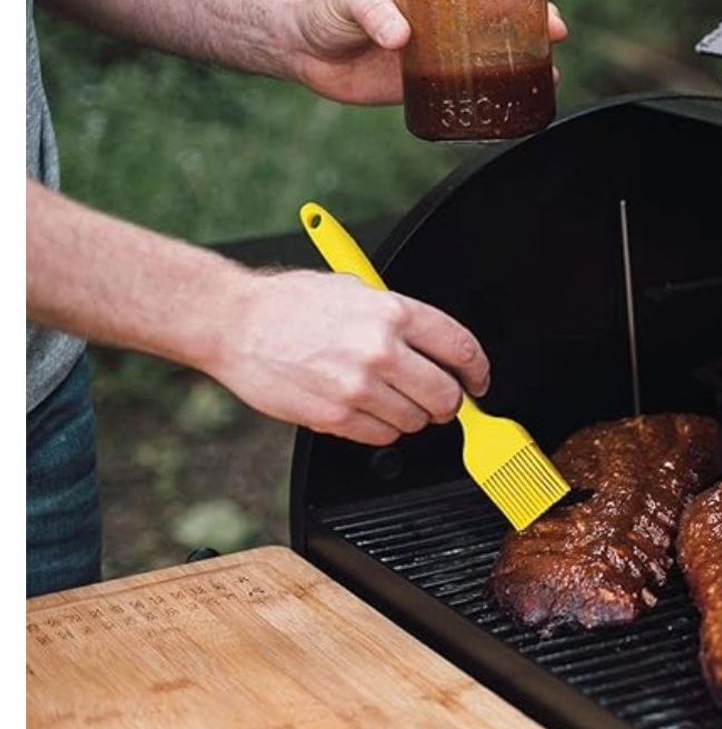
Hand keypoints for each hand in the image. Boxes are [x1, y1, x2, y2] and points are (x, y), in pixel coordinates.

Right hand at [207, 268, 490, 445]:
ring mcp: (358, 387)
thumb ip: (401, 319)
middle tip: (436, 397)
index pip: (461, 349)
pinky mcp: (335, 417)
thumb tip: (438, 347)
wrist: (236, 323)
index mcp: (393, 313)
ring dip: (410, 415)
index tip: (477, 381)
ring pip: (415, 421)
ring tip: (385, 395)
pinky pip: (382, 437)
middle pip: (446, 396)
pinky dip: (380, 428)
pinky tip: (363, 407)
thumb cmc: (291, 304)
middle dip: (448, 401)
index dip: (477, 371)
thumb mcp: (357, 291)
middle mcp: (380, 350)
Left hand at [285, 0, 568, 105]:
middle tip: (556, 35)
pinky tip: (509, 108)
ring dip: (521, 66)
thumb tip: (402, 35)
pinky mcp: (421, 86)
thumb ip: (374, 13)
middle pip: (498, 22)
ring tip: (550, 77)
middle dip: (533, 26)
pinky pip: (462, 92)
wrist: (300, 48)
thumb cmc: (325, 11)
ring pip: (488, 58)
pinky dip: (488, 99)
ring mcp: (434, 54)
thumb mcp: (349, 1)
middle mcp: (440, 22)